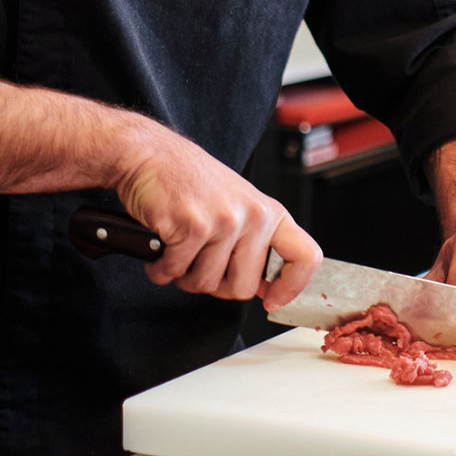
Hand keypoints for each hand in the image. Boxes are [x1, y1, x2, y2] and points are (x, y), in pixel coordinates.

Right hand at [109, 119, 321, 305]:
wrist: (150, 155)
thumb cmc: (189, 182)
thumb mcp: (237, 206)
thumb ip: (255, 244)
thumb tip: (268, 290)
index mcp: (270, 213)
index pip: (306, 257)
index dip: (291, 288)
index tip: (273, 300)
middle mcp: (254, 216)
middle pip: (244, 288)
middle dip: (214, 284)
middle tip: (198, 261)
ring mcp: (225, 220)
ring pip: (205, 284)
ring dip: (182, 274)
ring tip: (178, 247)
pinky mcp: (193, 226)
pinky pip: (175, 272)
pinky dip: (160, 268)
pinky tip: (161, 246)